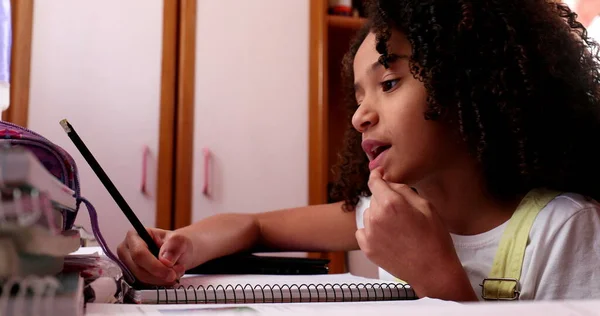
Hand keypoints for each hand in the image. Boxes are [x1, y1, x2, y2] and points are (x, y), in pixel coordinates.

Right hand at [117, 227, 193, 285]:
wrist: (177, 251)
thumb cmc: (175, 243)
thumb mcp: (180, 240)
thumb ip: (174, 247)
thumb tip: (165, 260)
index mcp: (135, 235)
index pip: (139, 254)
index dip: (155, 266)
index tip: (171, 273)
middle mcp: (126, 250)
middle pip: (138, 270)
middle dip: (160, 275)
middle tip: (177, 272)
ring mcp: (127, 264)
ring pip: (141, 280)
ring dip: (161, 280)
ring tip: (175, 272)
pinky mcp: (131, 276)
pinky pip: (143, 286)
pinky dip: (158, 284)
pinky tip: (167, 277)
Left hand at [355, 168, 475, 299]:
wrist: (433, 271)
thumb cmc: (434, 238)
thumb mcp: (426, 206)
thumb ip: (404, 190)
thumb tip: (389, 182)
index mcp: (391, 203)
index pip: (374, 182)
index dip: (376, 175)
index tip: (378, 173)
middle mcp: (376, 217)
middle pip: (374, 198)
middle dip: (385, 199)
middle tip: (402, 212)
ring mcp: (369, 234)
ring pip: (369, 214)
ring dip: (378, 215)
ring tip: (397, 227)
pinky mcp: (367, 248)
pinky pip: (363, 231)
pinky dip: (372, 231)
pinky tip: (388, 237)